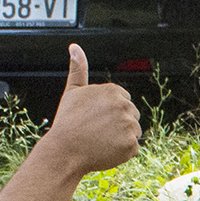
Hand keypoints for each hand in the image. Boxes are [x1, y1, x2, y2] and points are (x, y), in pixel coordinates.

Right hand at [39, 43, 142, 179]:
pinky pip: (133, 149)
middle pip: (132, 117)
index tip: (96, 119)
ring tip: (101, 141)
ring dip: (121, 139)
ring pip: (134, 133)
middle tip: (97, 132)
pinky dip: (122, 153)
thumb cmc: (68, 122)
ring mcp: (129, 125)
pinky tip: (106, 151)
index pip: (124, 103)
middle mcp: (125, 106)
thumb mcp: (73, 92)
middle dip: (119, 125)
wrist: (65, 151)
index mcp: (114, 91)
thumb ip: (78, 69)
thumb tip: (74, 46)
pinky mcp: (131, 145)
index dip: (110, 113)